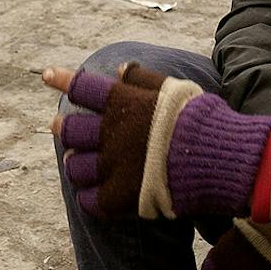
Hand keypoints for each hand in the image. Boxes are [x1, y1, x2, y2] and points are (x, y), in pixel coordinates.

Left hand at [45, 63, 270, 220]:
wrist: (224, 161)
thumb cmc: (202, 122)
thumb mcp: (174, 90)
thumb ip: (143, 80)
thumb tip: (119, 69)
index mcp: (124, 102)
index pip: (83, 86)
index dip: (62, 79)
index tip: (47, 75)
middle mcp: (112, 132)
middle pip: (72, 129)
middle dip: (63, 127)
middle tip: (59, 126)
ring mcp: (113, 166)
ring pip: (75, 166)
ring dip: (74, 164)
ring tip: (76, 163)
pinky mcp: (120, 197)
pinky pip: (88, 200)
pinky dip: (88, 196)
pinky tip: (92, 194)